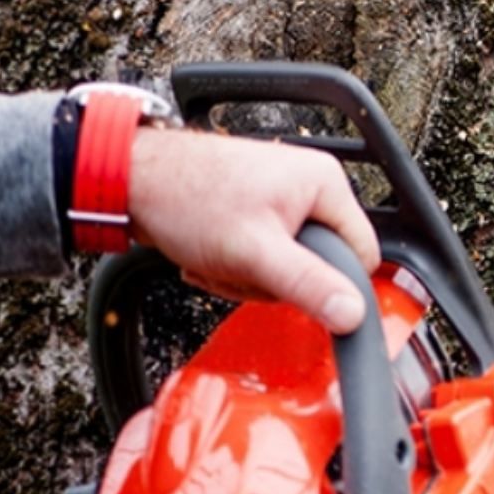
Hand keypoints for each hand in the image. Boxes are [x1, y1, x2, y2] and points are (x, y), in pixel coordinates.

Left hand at [125, 128, 380, 332]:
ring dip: (248, 276)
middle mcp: (310, 186)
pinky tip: (210, 255)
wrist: (132, 180)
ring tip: (219, 259)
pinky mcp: (257, 212)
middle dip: (274, 280)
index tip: (292, 288)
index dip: (331, 283)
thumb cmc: (187, 197)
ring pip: (287, 266)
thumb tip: (354, 314)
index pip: (361, 254)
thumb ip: (308, 284)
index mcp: (325, 184)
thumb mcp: (255, 252)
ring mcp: (282, 198)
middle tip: (241, 268)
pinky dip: (235, 266)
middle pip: (319, 264)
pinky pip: (264, 257)